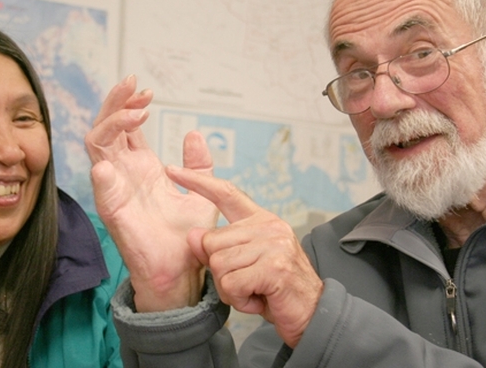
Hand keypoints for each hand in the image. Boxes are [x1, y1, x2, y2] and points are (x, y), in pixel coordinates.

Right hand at [85, 75, 218, 311]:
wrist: (184, 270)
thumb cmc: (188, 236)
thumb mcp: (201, 190)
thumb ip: (198, 163)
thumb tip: (194, 133)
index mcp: (142, 167)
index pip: (125, 127)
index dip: (130, 105)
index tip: (147, 92)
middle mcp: (125, 174)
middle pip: (106, 127)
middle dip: (116, 103)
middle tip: (133, 85)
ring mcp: (116, 190)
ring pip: (97, 146)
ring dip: (111, 124)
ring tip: (135, 113)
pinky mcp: (113, 211)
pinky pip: (100, 187)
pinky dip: (102, 174)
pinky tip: (109, 163)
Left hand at [167, 165, 323, 347]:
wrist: (313, 314)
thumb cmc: (274, 290)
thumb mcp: (242, 265)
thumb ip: (218, 249)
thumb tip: (193, 235)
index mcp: (261, 220)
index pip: (225, 193)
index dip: (197, 181)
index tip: (172, 170)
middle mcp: (268, 226)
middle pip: (212, 243)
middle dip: (221, 272)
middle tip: (246, 282)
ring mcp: (273, 245)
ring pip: (219, 265)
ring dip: (230, 289)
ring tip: (255, 290)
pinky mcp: (274, 267)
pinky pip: (231, 284)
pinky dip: (240, 300)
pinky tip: (259, 299)